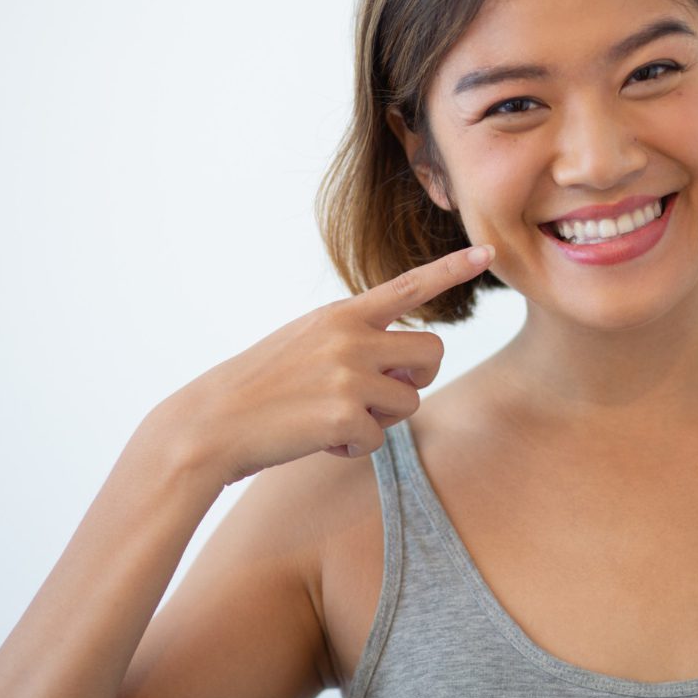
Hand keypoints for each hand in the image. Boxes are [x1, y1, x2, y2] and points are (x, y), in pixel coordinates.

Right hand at [156, 245, 493, 485]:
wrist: (210, 423)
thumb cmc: (261, 388)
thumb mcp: (307, 342)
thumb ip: (355, 340)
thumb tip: (409, 364)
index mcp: (342, 314)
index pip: (409, 285)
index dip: (452, 269)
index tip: (488, 251)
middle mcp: (351, 335)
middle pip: (433, 353)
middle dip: (417, 378)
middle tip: (377, 395)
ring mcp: (349, 373)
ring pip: (411, 401)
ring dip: (381, 418)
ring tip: (333, 416)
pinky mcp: (345, 413)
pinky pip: (378, 438)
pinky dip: (352, 446)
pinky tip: (316, 436)